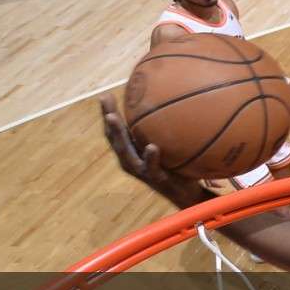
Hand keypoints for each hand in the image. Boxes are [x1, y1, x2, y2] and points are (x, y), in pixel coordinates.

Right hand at [99, 94, 210, 208]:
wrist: (185, 193)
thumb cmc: (175, 166)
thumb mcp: (165, 145)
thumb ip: (160, 129)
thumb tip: (169, 100)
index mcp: (131, 151)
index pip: (115, 131)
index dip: (108, 114)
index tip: (105, 96)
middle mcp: (131, 160)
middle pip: (114, 138)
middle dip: (108, 119)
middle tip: (104, 100)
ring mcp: (141, 170)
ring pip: (125, 151)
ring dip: (119, 134)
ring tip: (113, 118)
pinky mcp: (156, 178)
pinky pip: (152, 167)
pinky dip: (151, 157)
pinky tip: (152, 147)